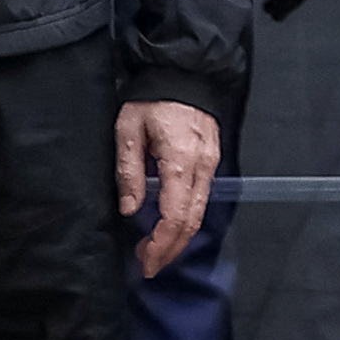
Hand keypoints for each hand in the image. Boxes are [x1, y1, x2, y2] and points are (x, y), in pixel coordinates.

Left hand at [116, 99, 223, 278]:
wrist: (182, 74)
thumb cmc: (151, 100)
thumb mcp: (127, 132)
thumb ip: (130, 172)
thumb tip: (130, 209)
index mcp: (180, 161)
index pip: (176, 215)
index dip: (161, 244)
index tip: (145, 260)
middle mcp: (202, 167)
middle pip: (192, 221)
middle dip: (171, 249)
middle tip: (148, 265)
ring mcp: (211, 164)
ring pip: (200, 212)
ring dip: (178, 237)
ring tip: (154, 249)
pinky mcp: (212, 160)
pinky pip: (202, 198)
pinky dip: (186, 219)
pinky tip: (169, 225)